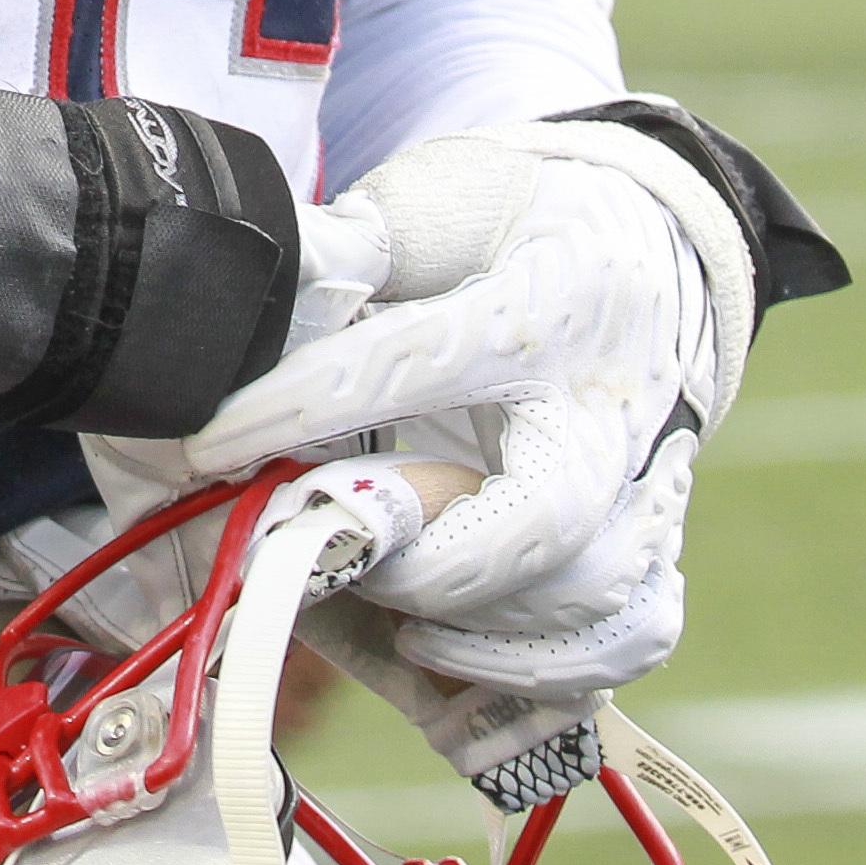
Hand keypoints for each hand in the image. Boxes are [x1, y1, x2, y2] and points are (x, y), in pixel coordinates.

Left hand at [180, 125, 750, 715]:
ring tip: (379, 606)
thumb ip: (356, 248)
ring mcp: (647, 482)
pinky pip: (628, 632)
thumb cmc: (521, 218)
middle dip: (422, 561)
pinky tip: (456, 646)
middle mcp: (609, 406)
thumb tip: (257, 302)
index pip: (413, 365)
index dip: (300, 407)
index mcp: (545, 299)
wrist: (656, 238)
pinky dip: (547, 666)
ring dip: (475, 630)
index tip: (206, 440)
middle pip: (541, 520)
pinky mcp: (659, 536)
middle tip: (327, 552)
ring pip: (587, 595)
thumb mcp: (441, 198)